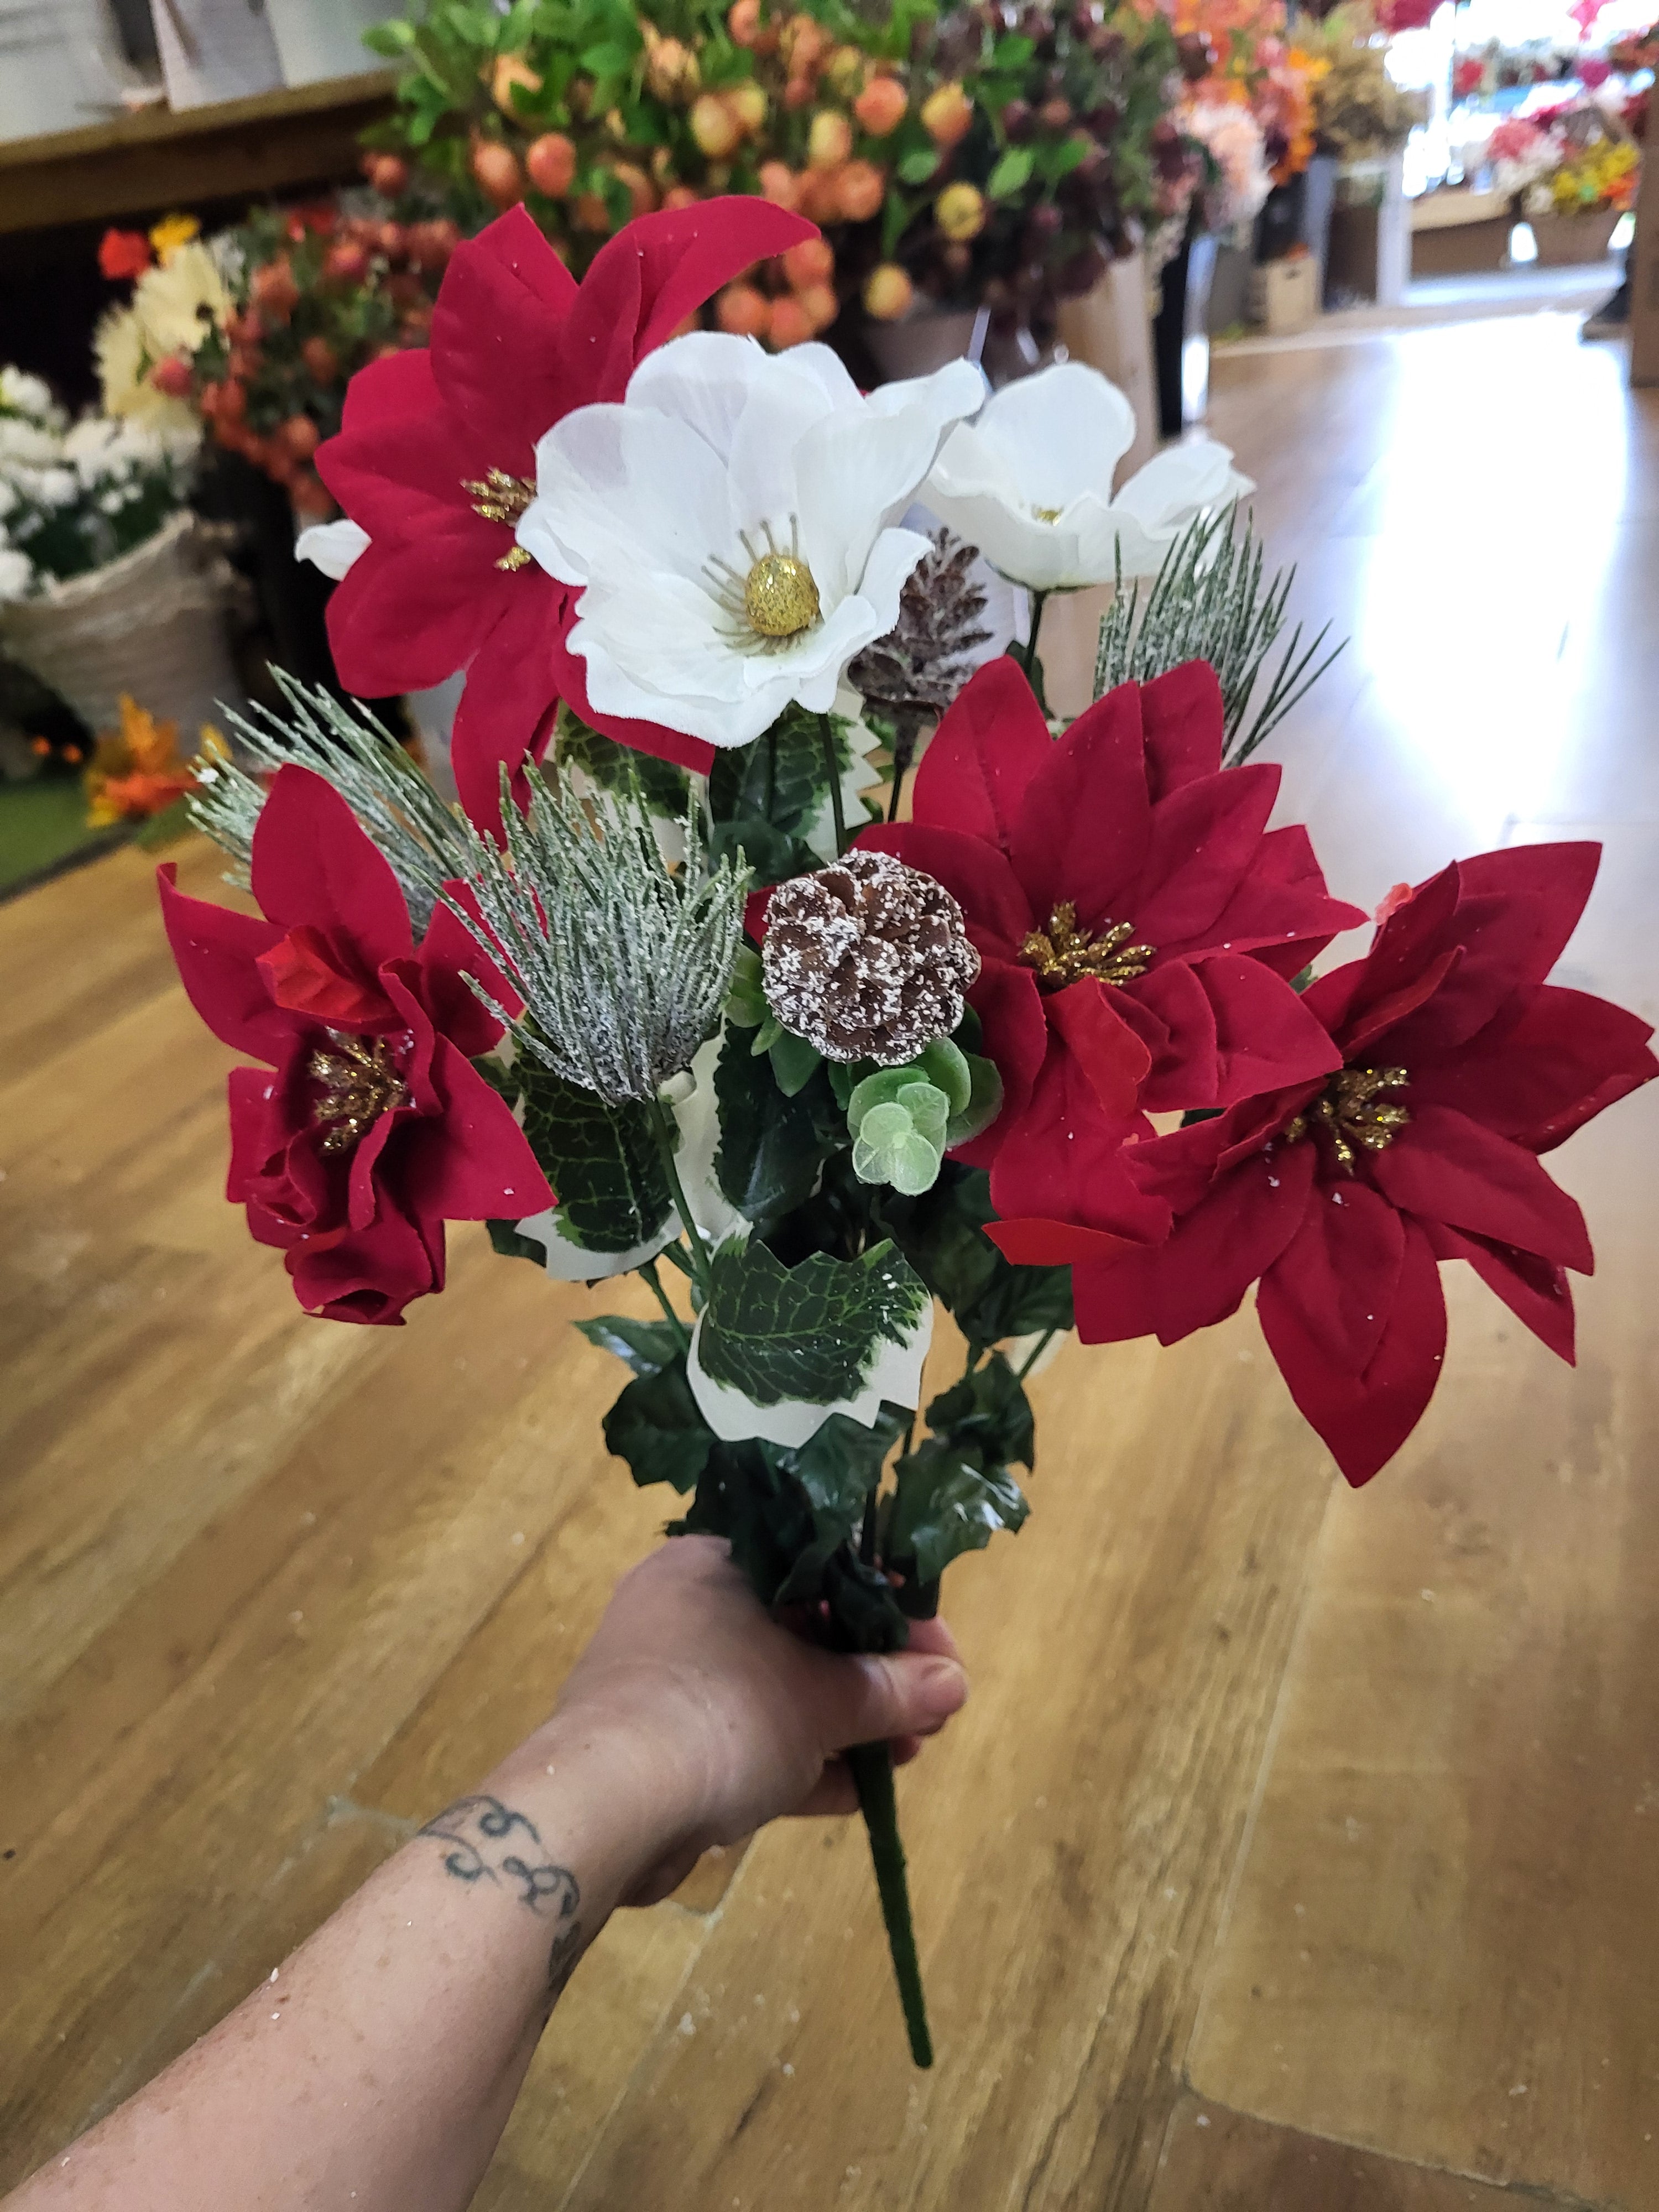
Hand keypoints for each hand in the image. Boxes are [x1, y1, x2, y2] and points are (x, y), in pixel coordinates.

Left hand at [530, 1536, 968, 1904]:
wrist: (604, 1806)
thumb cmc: (719, 1714)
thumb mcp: (820, 1699)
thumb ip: (889, 1690)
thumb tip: (954, 1683)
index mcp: (718, 1562)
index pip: (821, 1567)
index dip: (890, 1609)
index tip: (940, 1651)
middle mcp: (688, 1608)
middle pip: (802, 1632)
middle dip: (873, 1676)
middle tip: (932, 1711)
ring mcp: (671, 1680)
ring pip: (777, 1691)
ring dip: (845, 1723)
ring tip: (909, 1754)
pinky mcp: (663, 1747)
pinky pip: (747, 1742)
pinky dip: (801, 1762)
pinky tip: (861, 1792)